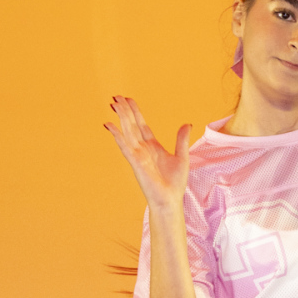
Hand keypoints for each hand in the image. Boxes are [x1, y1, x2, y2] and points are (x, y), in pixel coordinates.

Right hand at [104, 96, 190, 210]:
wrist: (170, 200)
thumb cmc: (175, 183)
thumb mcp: (182, 157)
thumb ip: (182, 140)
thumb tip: (187, 124)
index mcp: (152, 146)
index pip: (141, 124)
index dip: (135, 112)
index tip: (128, 99)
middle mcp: (143, 149)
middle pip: (132, 124)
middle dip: (124, 110)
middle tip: (116, 96)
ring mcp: (138, 155)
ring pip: (127, 131)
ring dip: (121, 117)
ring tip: (114, 103)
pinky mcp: (135, 163)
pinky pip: (124, 146)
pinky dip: (117, 136)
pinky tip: (110, 125)